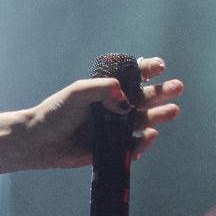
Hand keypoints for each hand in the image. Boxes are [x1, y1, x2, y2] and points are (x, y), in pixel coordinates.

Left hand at [25, 56, 183, 169]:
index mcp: (106, 91)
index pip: (131, 77)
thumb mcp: (76, 93)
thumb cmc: (54, 114)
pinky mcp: (111, 148)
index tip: (159, 66)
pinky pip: (132, 145)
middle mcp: (113, 108)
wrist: (38, 143)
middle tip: (177, 87)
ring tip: (172, 111)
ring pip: (142, 121)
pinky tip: (150, 135)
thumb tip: (125, 99)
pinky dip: (142, 142)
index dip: (147, 70)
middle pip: (143, 98)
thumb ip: (101, 89)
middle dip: (161, 92)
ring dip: (158, 116)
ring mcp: (114, 129)